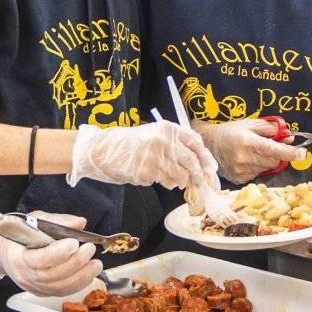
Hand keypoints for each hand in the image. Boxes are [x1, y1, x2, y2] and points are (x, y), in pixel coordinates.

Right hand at [0, 211, 102, 296]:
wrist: (5, 252)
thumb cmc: (20, 234)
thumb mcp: (35, 221)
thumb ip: (58, 221)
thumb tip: (80, 223)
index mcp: (18, 256)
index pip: (40, 259)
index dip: (59, 253)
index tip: (75, 242)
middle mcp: (24, 275)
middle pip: (52, 275)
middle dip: (75, 263)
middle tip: (89, 249)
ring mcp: (33, 287)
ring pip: (59, 287)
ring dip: (81, 276)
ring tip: (96, 264)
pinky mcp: (42, 292)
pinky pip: (62, 292)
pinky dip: (79, 283)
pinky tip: (90, 273)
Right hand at [70, 121, 221, 198]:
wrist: (103, 150)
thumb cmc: (129, 143)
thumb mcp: (153, 134)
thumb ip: (173, 143)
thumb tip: (198, 161)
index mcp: (167, 128)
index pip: (195, 141)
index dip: (204, 155)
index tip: (209, 166)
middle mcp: (163, 141)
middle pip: (191, 161)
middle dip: (197, 174)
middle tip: (198, 180)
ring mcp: (155, 158)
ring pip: (180, 175)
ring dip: (180, 181)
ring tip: (174, 180)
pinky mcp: (147, 173)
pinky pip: (164, 182)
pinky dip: (164, 183)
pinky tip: (156, 178)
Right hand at [194, 116, 305, 184]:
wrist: (208, 144)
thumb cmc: (231, 131)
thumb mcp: (250, 124)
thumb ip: (271, 129)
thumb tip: (289, 136)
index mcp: (248, 142)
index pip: (274, 149)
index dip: (290, 152)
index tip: (302, 153)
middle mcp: (245, 158)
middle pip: (274, 160)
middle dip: (276, 153)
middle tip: (267, 145)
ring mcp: (241, 171)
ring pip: (267, 168)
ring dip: (266, 161)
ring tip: (252, 152)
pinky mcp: (239, 179)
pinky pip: (258, 174)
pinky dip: (257, 167)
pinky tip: (246, 160)